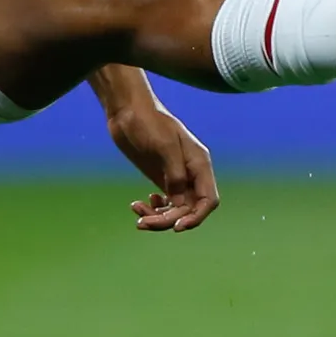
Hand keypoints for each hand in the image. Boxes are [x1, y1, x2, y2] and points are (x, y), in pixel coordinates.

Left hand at [105, 91, 218, 231]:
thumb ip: (174, 175)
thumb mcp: (164, 146)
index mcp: (199, 164)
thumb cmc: (148, 122)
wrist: (127, 110)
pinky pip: (164, 203)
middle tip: (143, 222)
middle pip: (189, 209)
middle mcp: (191, 173)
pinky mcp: (161, 178)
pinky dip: (152, 209)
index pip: (208, 200)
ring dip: (158, 217)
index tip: (176, 227)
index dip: (196, 217)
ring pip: (175, 209)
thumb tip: (180, 203)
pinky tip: (138, 204)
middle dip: (168, 219)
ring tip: (138, 215)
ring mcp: (176, 177)